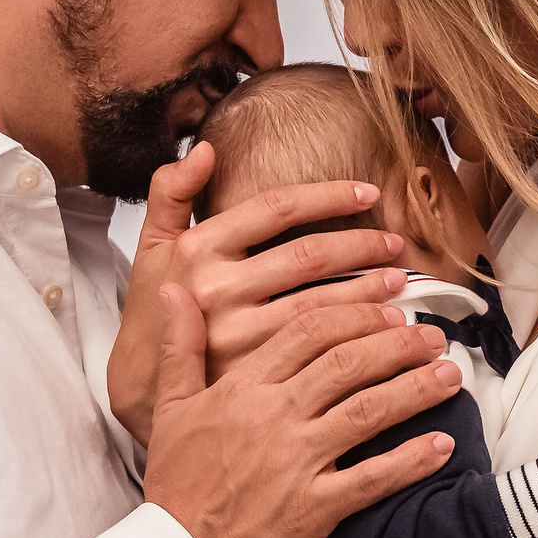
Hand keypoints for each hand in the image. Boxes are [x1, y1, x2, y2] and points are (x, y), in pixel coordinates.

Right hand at [108, 142, 412, 442]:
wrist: (138, 390)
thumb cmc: (154, 310)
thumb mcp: (151, 247)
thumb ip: (170, 192)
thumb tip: (204, 147)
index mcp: (197, 248)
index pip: (276, 207)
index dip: (328, 195)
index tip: (368, 190)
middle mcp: (215, 289)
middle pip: (308, 255)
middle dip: (362, 245)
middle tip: (396, 244)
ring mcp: (233, 335)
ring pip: (320, 305)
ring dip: (368, 293)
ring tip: (399, 284)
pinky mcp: (252, 377)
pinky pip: (317, 354)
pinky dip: (355, 341)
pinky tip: (380, 332)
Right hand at [146, 285, 462, 537]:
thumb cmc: (176, 485)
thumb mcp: (167, 408)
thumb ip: (180, 346)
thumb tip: (173, 290)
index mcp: (242, 388)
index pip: (308, 332)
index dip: (356, 315)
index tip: (388, 311)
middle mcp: (273, 418)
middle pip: (348, 363)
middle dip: (398, 344)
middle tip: (431, 335)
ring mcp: (297, 463)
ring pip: (368, 411)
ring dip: (415, 389)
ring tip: (450, 374)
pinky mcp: (315, 509)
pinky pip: (373, 479)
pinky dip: (411, 460)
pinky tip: (442, 444)